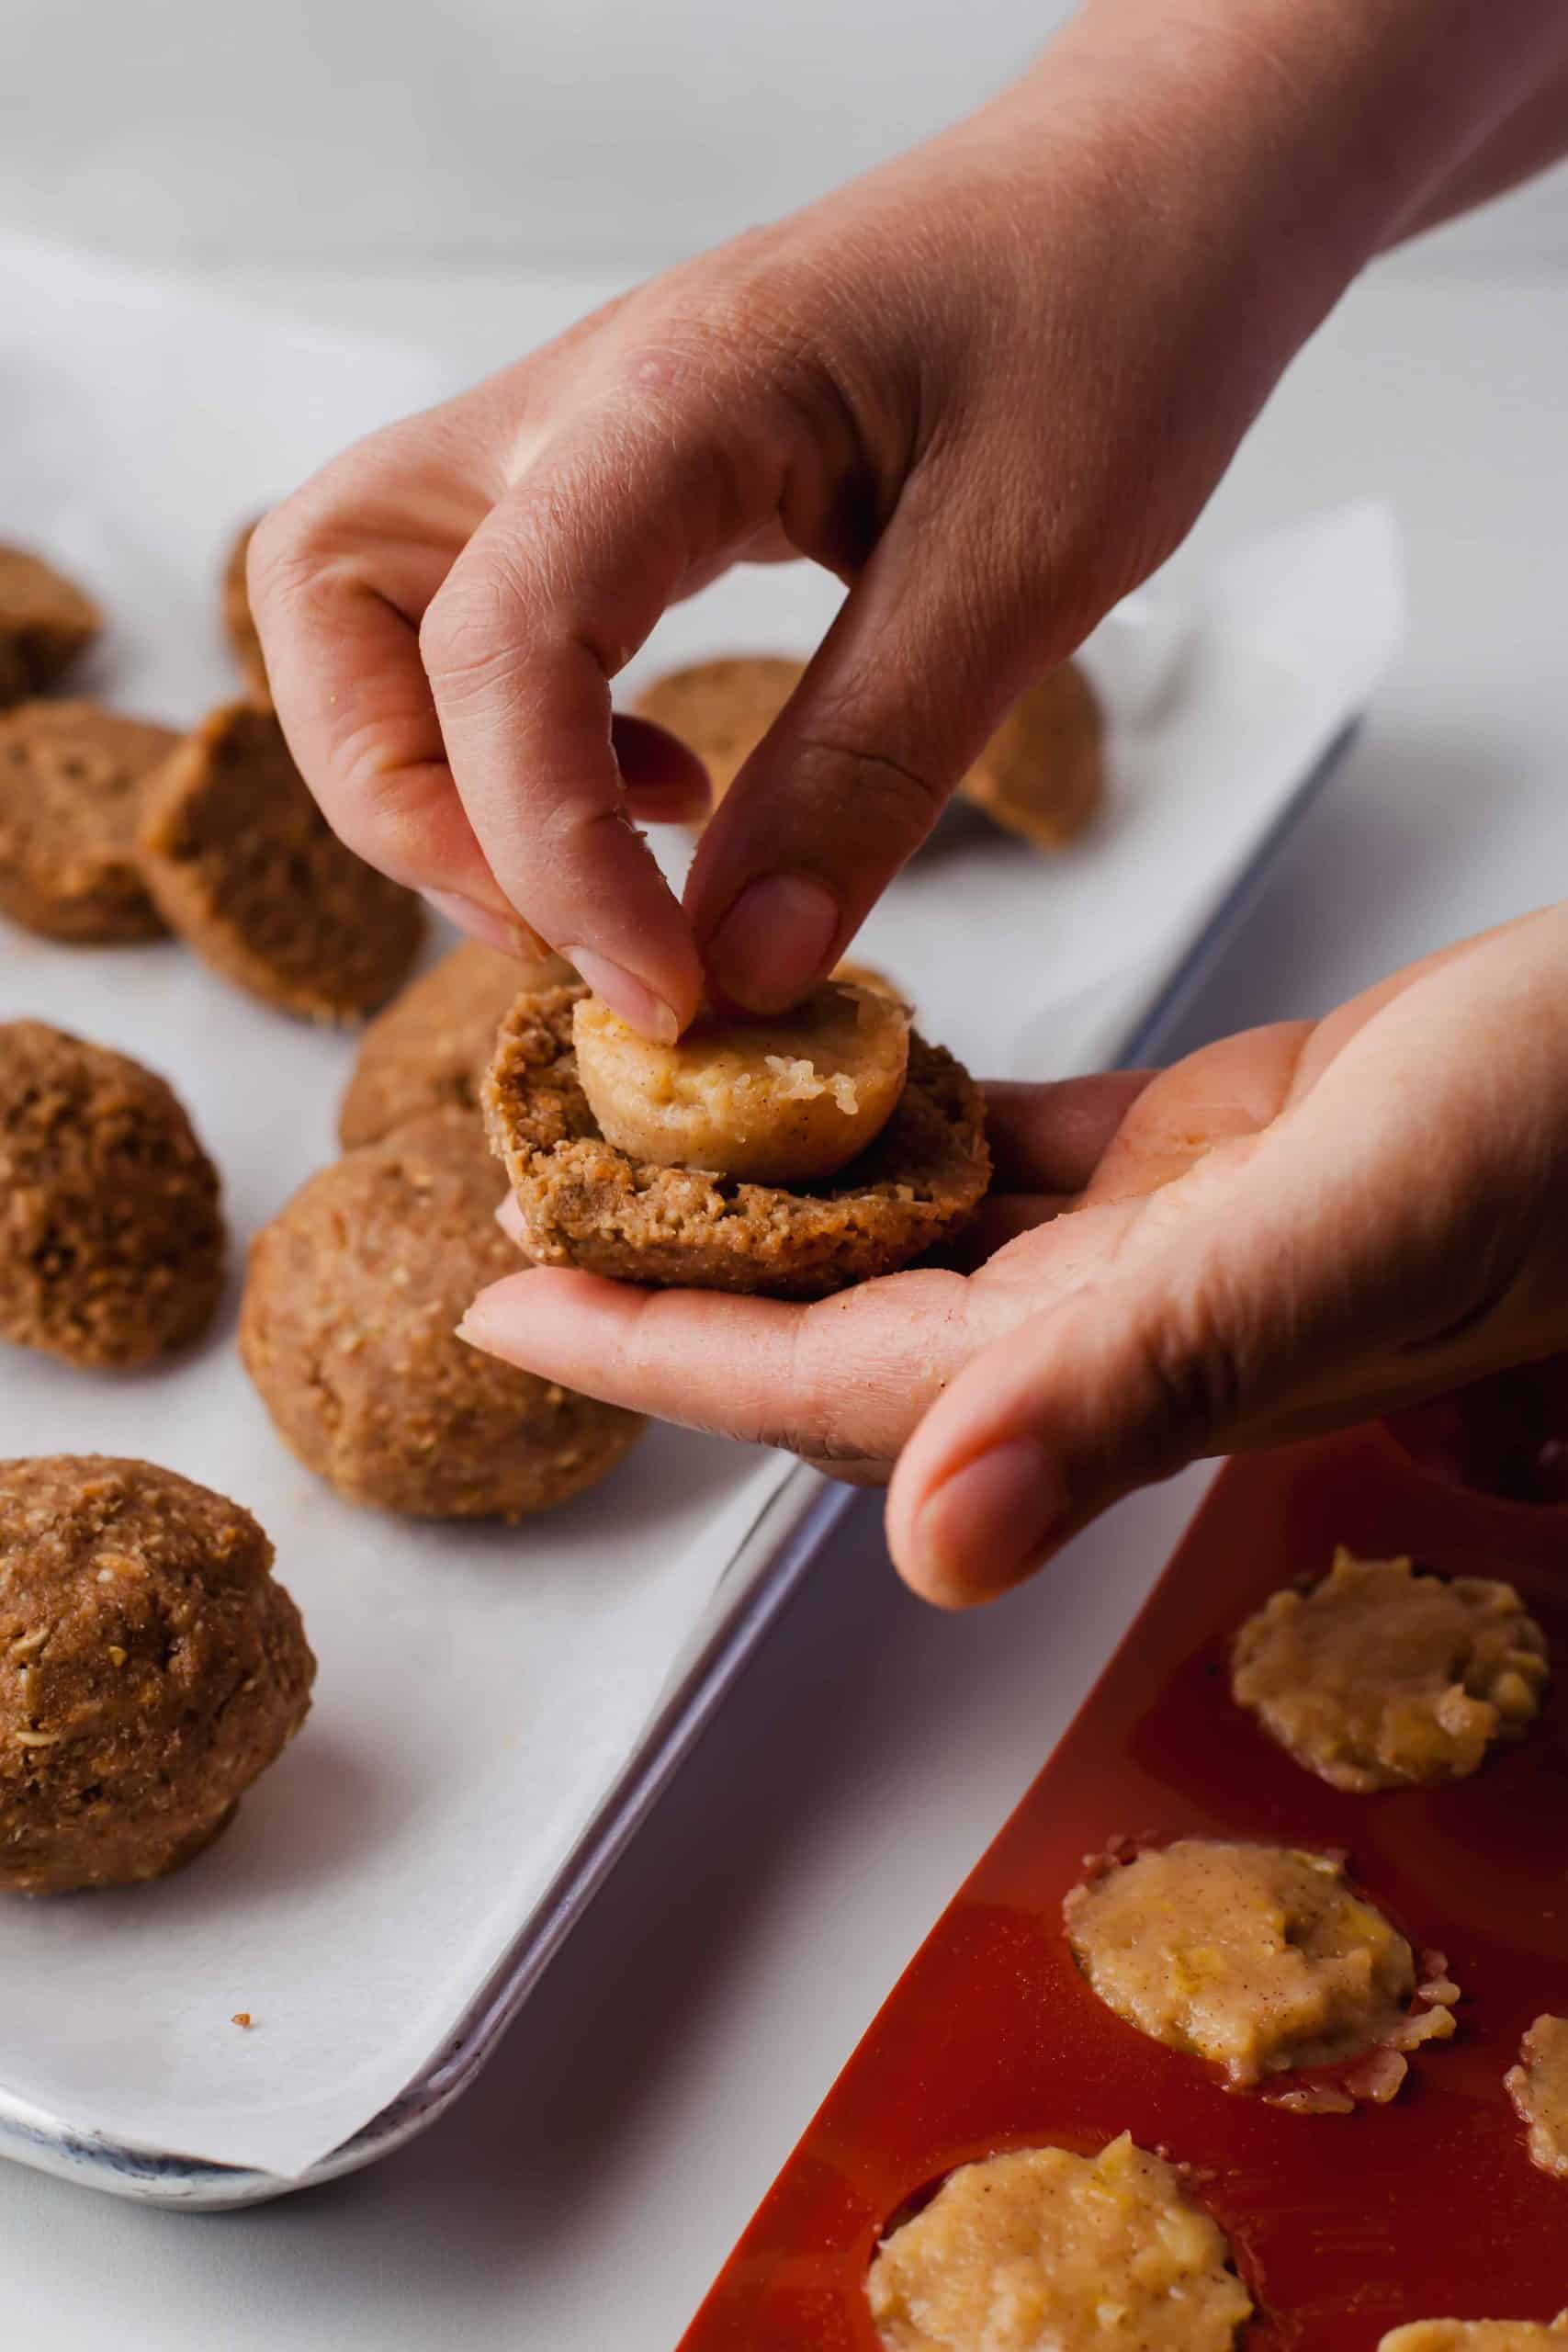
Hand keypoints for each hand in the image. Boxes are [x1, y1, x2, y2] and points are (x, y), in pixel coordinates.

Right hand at [246, 0, 1567, 1039]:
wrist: (1148, 188)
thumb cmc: (1112, 317)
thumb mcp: (1025, 569)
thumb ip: (870, 771)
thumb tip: (742, 965)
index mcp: (673, 402)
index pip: (500, 648)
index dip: (549, 857)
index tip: (671, 991)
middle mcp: (573, 406)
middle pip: (323, 599)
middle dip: (407, 806)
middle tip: (571, 923)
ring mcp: (575, 435)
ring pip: (365, 607)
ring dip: (439, 776)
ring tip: (607, 873)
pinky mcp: (613, 481)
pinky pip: (478, 615)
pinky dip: (525, 739)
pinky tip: (667, 792)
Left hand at [460, 908, 1567, 1605]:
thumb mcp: (1363, 1218)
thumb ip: (1152, 1376)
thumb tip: (926, 1543)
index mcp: (1130, 1362)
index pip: (829, 1384)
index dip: (656, 1353)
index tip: (499, 1303)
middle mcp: (1121, 1330)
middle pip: (835, 1332)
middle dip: (672, 1280)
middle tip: (532, 1190)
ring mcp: (1160, 1251)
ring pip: (911, 1244)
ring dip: (773, 1196)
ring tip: (641, 1123)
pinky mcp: (1204, 1158)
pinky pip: (1010, 1152)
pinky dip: (913, 1114)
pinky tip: (841, 1062)